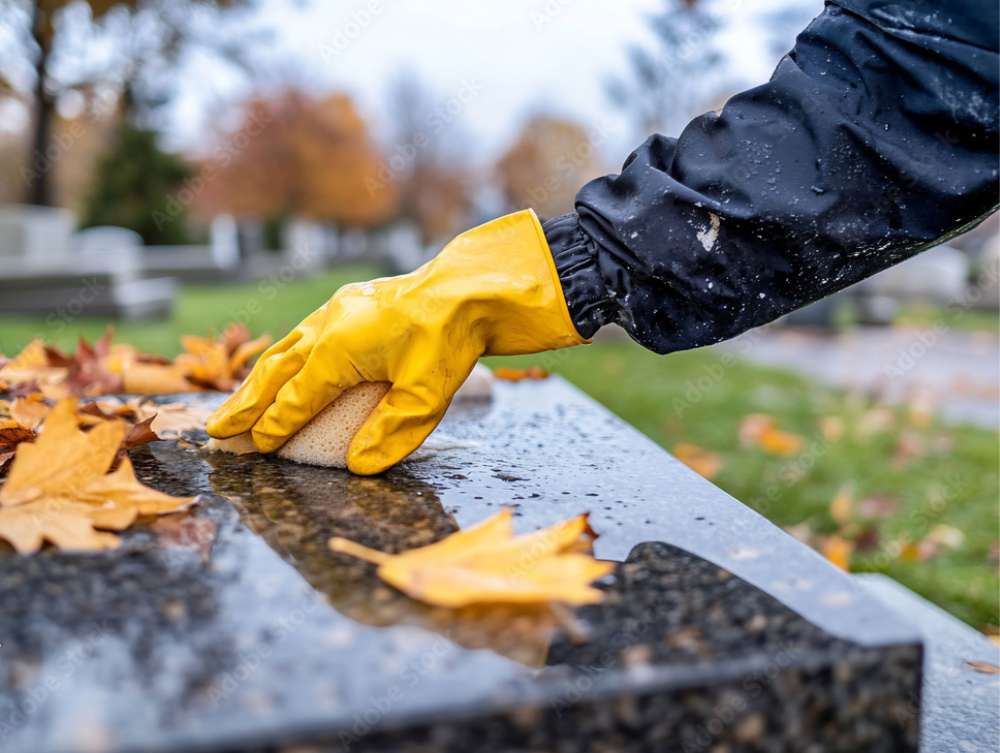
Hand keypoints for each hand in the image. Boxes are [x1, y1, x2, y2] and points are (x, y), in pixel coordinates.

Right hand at [206, 210, 586, 474]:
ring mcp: (337, 309)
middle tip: (215, 432)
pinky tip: (283, 369)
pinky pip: (304, 334)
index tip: (257, 450)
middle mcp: (328, 326)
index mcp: (339, 349)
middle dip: (244, 405)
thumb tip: (358, 466)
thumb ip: (391, 433)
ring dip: (257, 380)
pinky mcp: (350, 302)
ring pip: (285, 350)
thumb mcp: (427, 396)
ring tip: (235, 406)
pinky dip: (285, 358)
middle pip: (274, 372)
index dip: (275, 427)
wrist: (472, 287)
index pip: (296, 399)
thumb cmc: (451, 339)